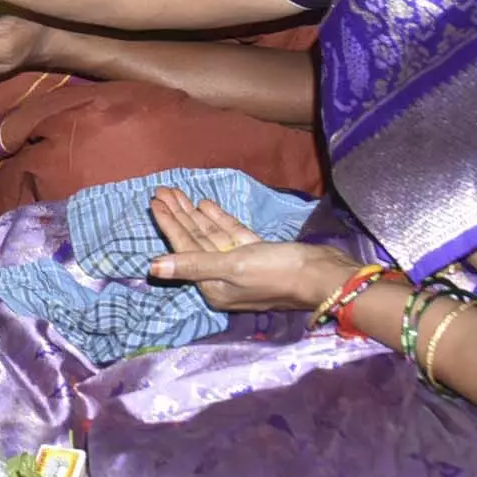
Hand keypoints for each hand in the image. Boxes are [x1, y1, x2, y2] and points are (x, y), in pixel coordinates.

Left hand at [148, 188, 363, 313]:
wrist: (323, 275)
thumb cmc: (276, 271)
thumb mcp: (231, 267)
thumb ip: (192, 264)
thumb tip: (152, 269)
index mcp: (213, 287)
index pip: (184, 249)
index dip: (169, 224)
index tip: (154, 202)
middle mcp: (224, 278)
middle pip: (195, 241)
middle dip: (179, 215)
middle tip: (162, 190)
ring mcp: (242, 266)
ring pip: (212, 236)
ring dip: (195, 214)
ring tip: (177, 192)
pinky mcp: (258, 255)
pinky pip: (232, 235)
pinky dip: (220, 220)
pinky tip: (205, 204)